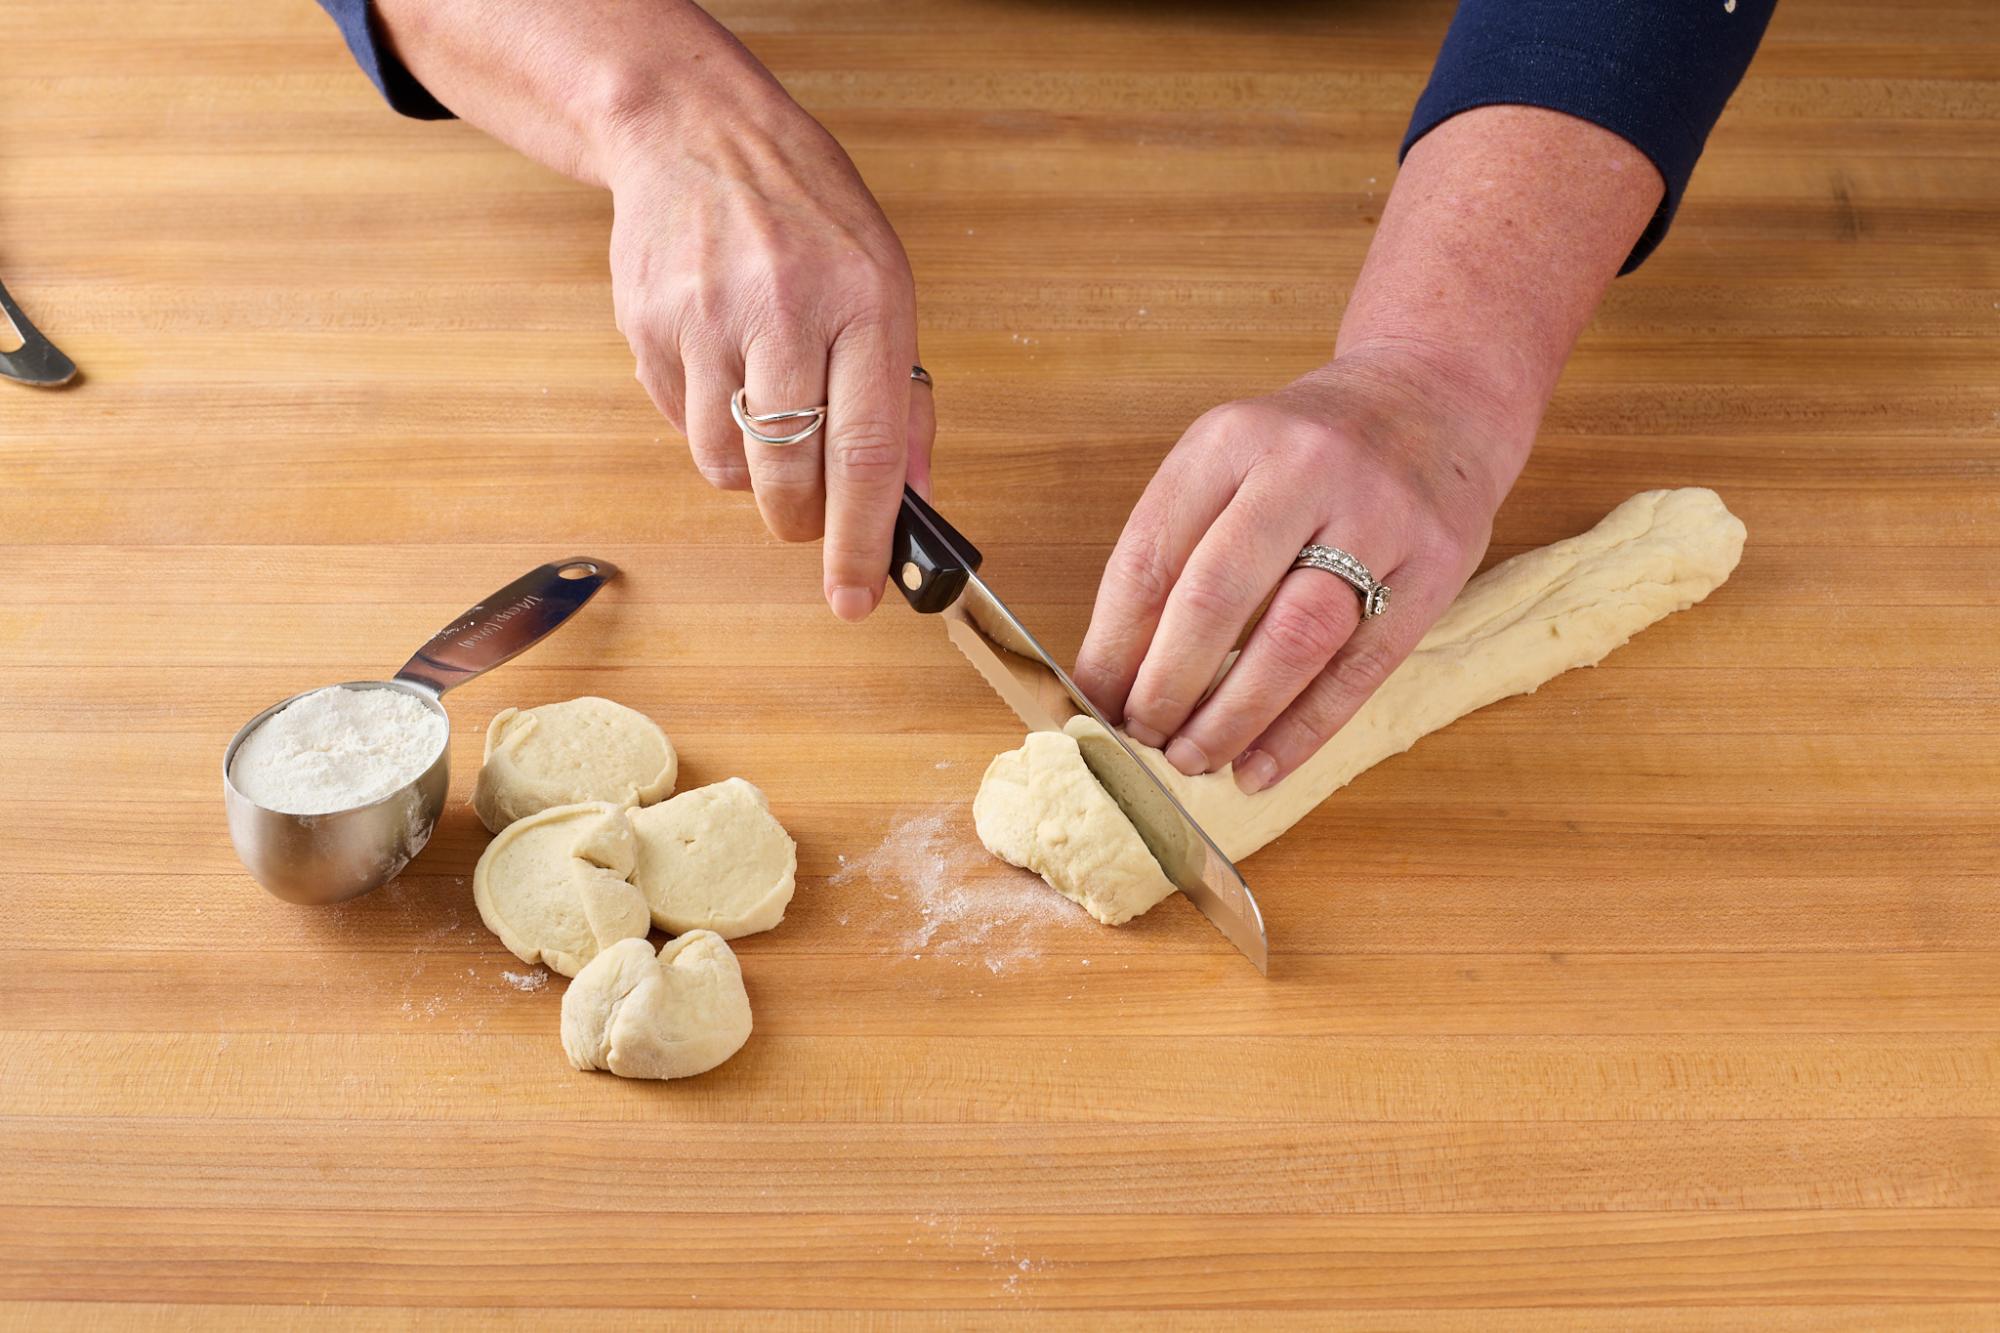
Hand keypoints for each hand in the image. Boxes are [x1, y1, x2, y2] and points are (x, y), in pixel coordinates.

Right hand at [604, 71, 928, 620]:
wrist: (697, 132)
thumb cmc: (808, 214)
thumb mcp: (886, 285)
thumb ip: (902, 396)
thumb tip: (911, 499)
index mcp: (863, 300)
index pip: (867, 452)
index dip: (862, 539)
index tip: (858, 598)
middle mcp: (782, 308)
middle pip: (788, 474)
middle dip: (802, 521)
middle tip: (811, 516)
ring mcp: (704, 317)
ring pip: (725, 464)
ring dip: (752, 473)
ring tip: (767, 413)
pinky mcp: (647, 326)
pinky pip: (679, 424)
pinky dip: (706, 424)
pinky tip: (723, 366)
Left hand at [1072, 346, 1530, 793]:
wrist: (1437, 395)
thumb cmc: (1309, 450)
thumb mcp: (1231, 461)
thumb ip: (1177, 548)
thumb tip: (1111, 673)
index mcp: (1231, 440)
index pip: (1152, 556)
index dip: (1112, 645)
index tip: (1088, 704)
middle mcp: (1304, 469)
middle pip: (1215, 599)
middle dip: (1165, 686)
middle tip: (1140, 738)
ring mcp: (1379, 517)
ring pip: (1293, 640)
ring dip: (1232, 718)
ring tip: (1193, 761)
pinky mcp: (1435, 568)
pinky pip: (1360, 669)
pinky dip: (1302, 731)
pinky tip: (1260, 768)